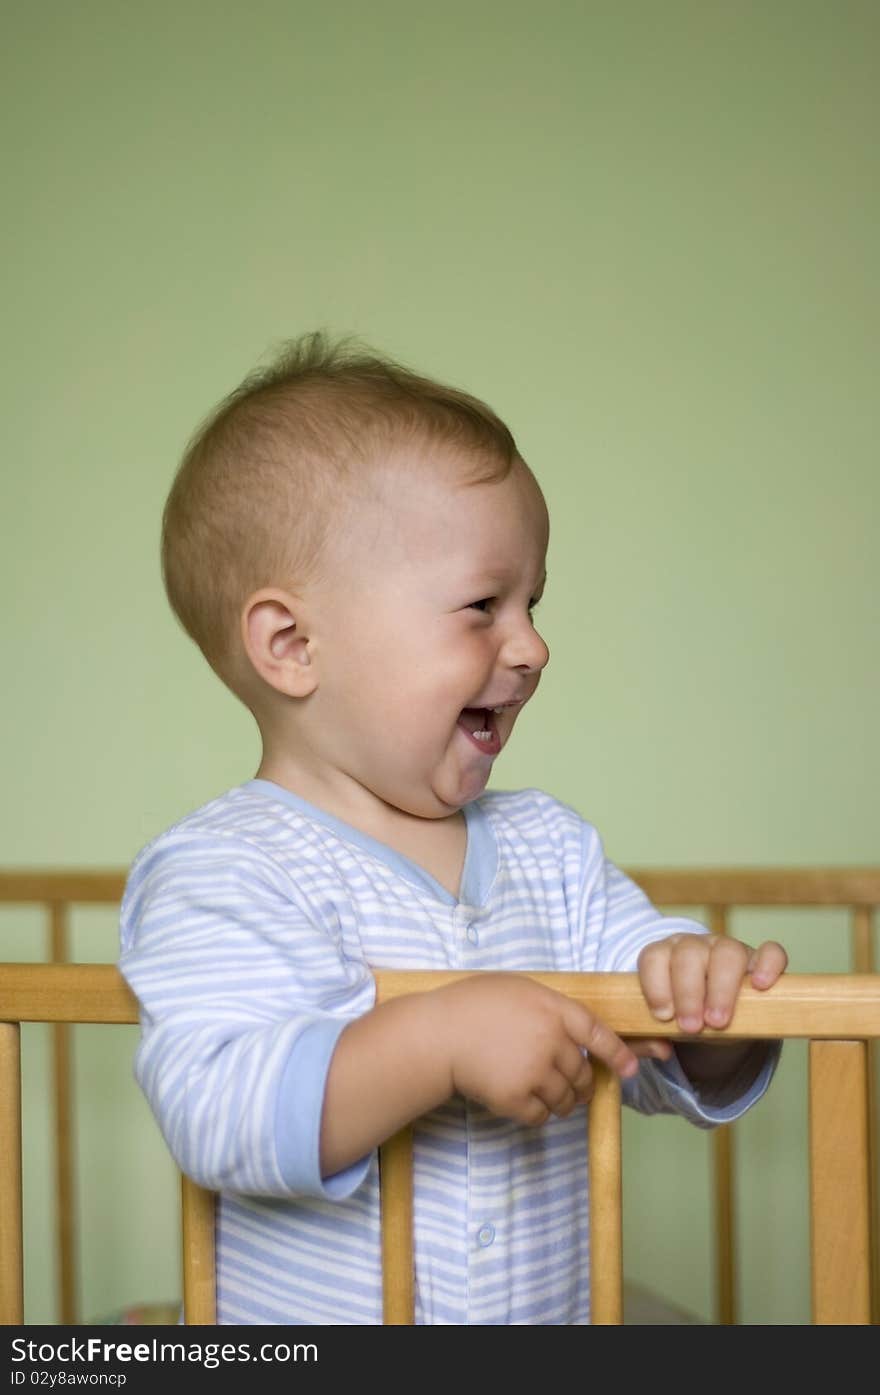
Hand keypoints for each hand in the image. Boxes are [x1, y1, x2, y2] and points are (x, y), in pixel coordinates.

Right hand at [435, 972, 639, 1126]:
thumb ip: (550, 1008)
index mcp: (553, 1009)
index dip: (618, 1054)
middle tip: (575, 1087)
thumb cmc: (473, 1005)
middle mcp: (550, 1040)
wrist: (438, 1034)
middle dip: (582, 1084)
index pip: (598, 1034)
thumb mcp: (519, 989)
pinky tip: (523, 1101)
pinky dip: (538, 1113)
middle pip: (582, 1072)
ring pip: (566, 1099)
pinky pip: (541, 1115)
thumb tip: (574, 1034)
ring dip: (563, 1102)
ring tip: (549, 1096)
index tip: (630, 1070)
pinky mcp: (516, 1098)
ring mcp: (534, 1071)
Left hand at [637, 933, 787, 1036]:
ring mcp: (730, 949)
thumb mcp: (661, 1027)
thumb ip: (649, 1039)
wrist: (715, 1019)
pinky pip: (770, 952)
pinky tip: (760, 986)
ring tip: (717, 1022)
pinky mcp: (761, 960)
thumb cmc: (682, 1017)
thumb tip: (661, 1050)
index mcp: (666, 956)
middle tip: (690, 1027)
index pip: (654, 956)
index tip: (662, 1016)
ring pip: (727, 951)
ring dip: (721, 988)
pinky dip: (767, 965)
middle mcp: (697, 946)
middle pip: (690, 953)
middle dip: (688, 992)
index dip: (656, 985)